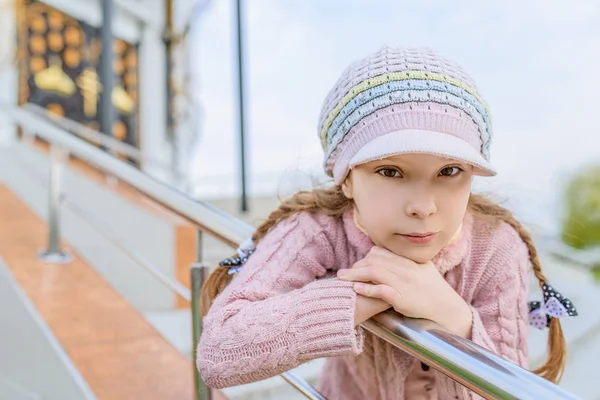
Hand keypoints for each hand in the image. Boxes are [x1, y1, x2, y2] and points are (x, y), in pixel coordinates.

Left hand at [337, 246, 472, 336]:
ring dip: (355, 275)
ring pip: (374, 272)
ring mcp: (403, 283)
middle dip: (356, 266)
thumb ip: (408, 260)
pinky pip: (380, 290)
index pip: (381, 252)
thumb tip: (393, 255)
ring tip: (342, 278)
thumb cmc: (434, 288)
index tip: (358, 264)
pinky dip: (367, 289)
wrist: (446, 308)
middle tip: (344, 273)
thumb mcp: (424, 268)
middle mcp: (405, 269)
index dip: (366, 258)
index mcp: (408, 260)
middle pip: (373, 260)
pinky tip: (356, 289)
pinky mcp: (401, 298)